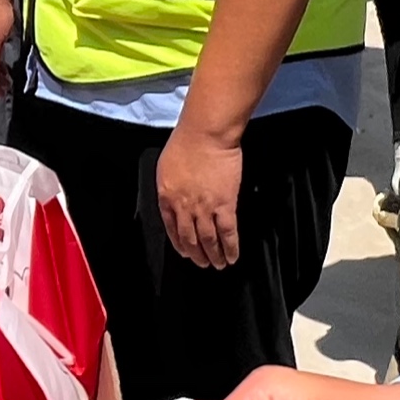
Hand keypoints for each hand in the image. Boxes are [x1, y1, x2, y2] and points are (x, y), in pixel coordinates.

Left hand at [156, 122, 240, 268]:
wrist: (206, 134)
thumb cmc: (186, 142)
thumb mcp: (167, 166)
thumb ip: (171, 185)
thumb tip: (176, 196)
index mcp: (167, 197)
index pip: (171, 228)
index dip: (179, 243)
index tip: (185, 252)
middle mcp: (184, 207)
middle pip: (189, 238)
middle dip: (196, 255)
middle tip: (203, 263)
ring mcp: (204, 208)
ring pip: (208, 240)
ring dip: (214, 255)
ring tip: (219, 264)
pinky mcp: (225, 205)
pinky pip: (227, 233)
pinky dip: (230, 248)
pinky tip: (232, 256)